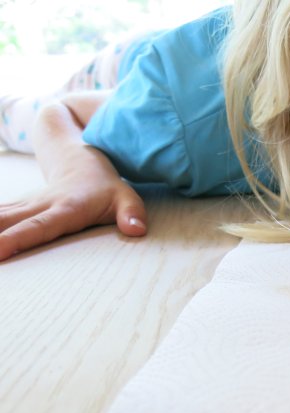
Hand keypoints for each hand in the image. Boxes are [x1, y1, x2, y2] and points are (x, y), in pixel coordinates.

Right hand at [0, 171, 146, 260]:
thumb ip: (132, 213)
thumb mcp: (126, 197)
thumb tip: (137, 230)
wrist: (81, 157)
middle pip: (6, 223)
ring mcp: (23, 206)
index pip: (40, 226)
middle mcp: (39, 205)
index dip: (19, 238)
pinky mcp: (14, 208)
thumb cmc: (106, 186)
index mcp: (66, 208)